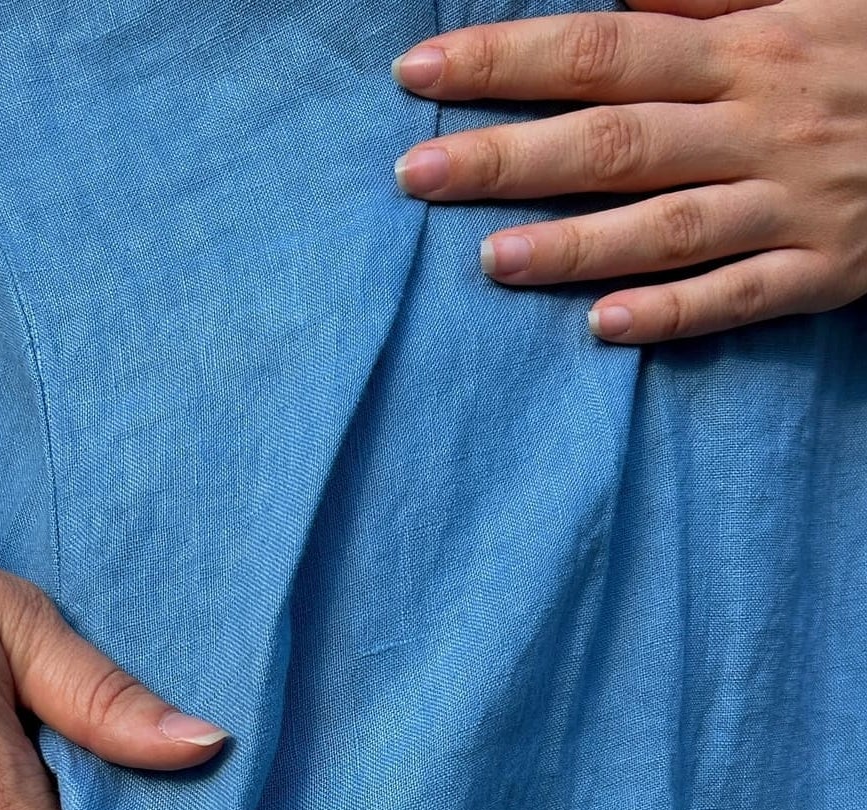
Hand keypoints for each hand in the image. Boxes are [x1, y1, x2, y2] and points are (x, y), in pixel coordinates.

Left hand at [392, 0, 866, 342]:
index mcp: (746, 48)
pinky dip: (675, 313)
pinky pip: (742, 299)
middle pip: (616, 139)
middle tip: (417, 174)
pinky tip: (604, 328)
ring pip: (668, 228)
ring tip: (489, 262)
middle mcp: (759, 124)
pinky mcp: (825, 270)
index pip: (603, 49)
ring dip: (575, 245)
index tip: (420, 71)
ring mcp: (791, 202)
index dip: (507, 59)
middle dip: (510, 155)